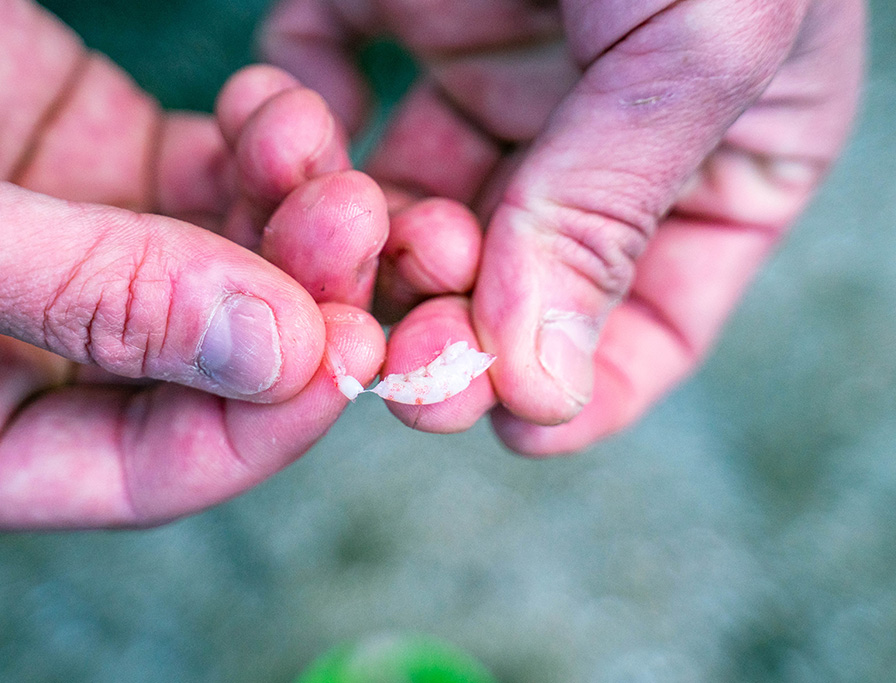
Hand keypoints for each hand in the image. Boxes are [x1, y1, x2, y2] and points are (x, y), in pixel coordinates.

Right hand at [0, 0, 386, 529]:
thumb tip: (272, 356)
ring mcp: (84, 260)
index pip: (144, 468)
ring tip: (332, 167)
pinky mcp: (110, 163)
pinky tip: (282, 116)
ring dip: (301, 227)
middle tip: (363, 236)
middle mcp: (35, 358)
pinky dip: (270, 155)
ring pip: (236, 275)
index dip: (255, 426)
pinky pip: (226, 181)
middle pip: (213, 373)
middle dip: (301, 312)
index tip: (344, 359)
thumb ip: (82, 298)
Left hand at [263, 0, 864, 452]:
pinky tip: (291, 106)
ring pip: (395, 216)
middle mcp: (590, 132)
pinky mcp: (382, 11)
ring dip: (351, 240)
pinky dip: (288, 127)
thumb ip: (613, 212)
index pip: (651, 321)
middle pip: (506, 285)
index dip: (578, 387)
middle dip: (443, 323)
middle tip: (390, 351)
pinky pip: (320, 108)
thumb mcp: (697, 34)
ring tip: (338, 217)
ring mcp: (484, 75)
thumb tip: (533, 391)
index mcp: (709, 153)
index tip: (501, 423)